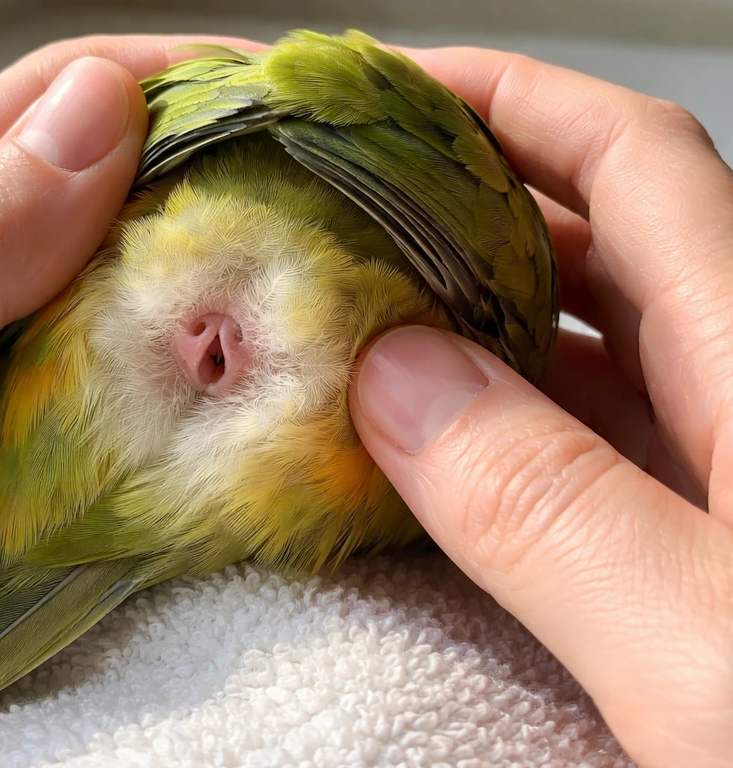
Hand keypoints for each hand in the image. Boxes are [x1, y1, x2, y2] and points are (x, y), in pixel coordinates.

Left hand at [0, 34, 263, 696]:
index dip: (181, 84)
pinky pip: (101, 423)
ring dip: (211, 307)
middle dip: (224, 195)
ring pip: (117, 316)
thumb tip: (99, 118)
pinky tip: (227, 424)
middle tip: (343, 223)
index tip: (302, 103)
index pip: (56, 110)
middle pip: (109, 209)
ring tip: (319, 317)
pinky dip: (170, 412)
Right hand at [350, 48, 732, 767]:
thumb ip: (551, 510)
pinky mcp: (692, 547)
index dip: (508, 101)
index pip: (632, 162)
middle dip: (456, 203)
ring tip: (345, 318)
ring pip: (573, 347)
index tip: (379, 89)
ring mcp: (714, 474)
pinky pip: (570, 446)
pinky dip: (486, 428)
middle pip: (592, 240)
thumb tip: (391, 378)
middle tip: (327, 212)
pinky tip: (416, 446)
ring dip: (459, 319)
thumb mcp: (712, 656)